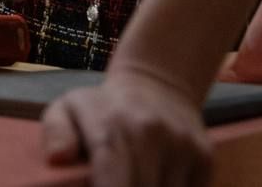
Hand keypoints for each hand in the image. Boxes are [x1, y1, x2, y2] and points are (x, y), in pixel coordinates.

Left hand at [40, 67, 210, 186]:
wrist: (158, 84)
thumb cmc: (102, 107)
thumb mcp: (67, 108)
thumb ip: (56, 133)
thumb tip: (58, 157)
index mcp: (111, 127)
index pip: (114, 185)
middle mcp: (152, 135)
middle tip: (114, 184)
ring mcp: (183, 146)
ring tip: (132, 178)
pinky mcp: (205, 158)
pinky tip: (155, 180)